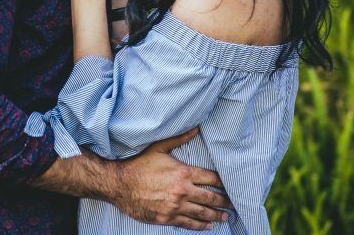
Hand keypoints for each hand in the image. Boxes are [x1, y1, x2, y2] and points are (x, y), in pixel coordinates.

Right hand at [110, 129, 231, 229]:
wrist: (119, 184)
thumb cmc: (139, 165)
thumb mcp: (159, 148)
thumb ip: (180, 139)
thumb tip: (196, 128)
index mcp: (183, 173)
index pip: (211, 178)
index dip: (223, 183)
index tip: (230, 186)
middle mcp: (182, 191)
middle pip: (211, 198)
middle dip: (224, 202)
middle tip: (233, 204)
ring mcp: (175, 206)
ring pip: (202, 213)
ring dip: (216, 215)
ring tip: (225, 216)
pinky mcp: (167, 218)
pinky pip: (189, 223)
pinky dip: (201, 225)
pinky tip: (208, 225)